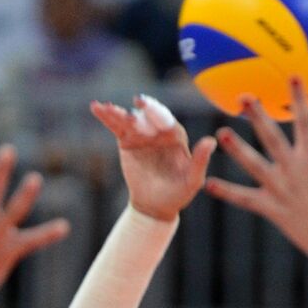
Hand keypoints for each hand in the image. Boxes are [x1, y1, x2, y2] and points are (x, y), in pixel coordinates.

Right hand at [91, 95, 215, 221]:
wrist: (155, 206)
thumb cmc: (178, 194)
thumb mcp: (192, 180)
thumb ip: (200, 161)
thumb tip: (211, 141)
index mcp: (176, 136)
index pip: (166, 121)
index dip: (157, 113)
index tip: (145, 105)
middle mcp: (158, 131)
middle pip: (147, 117)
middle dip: (141, 108)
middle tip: (134, 102)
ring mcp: (142, 134)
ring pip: (129, 119)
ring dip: (117, 112)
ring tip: (104, 107)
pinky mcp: (126, 140)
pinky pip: (116, 126)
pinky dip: (107, 117)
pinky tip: (96, 108)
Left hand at [205, 78, 307, 259]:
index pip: (304, 121)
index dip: (298, 98)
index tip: (292, 76)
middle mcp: (292, 171)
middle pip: (270, 137)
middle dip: (257, 115)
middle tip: (243, 96)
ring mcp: (278, 189)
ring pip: (252, 164)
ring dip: (236, 148)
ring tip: (220, 132)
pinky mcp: (270, 208)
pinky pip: (245, 199)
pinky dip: (228, 192)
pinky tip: (210, 184)